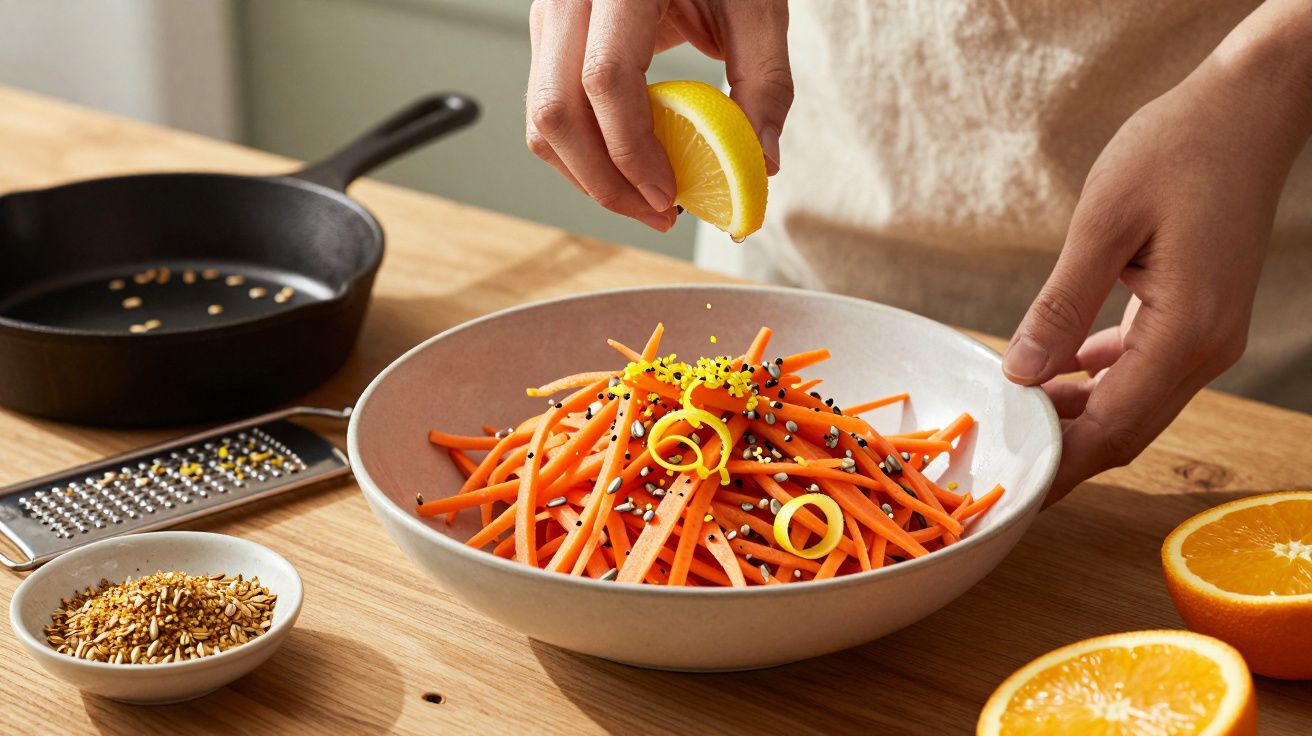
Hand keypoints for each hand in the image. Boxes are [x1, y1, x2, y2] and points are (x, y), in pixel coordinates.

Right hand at [526, 0, 791, 230]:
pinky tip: (629, 170)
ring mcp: (551, 13)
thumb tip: (760, 163)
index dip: (631, 150)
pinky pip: (549, 108)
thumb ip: (765, 82)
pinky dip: (585, 152)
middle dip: (605, 181)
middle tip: (659, 215)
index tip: (671, 195)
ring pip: (540, 118)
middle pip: (555, 109)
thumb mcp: (757, 7)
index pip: (604, 78)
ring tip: (647, 202)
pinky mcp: (551, 34)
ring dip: (589, 176)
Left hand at [1003, 16, 1311, 502]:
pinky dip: (1100, 378)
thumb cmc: (1177, 150)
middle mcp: (1205, 347)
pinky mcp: (1199, 313)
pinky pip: (1144, 367)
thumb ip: (1062, 305)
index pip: (1113, 430)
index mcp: (1186, 334)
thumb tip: (1022, 372)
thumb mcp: (1103, 224)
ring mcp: (1208, 333)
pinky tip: (1059, 368)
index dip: (1061, 465)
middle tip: (1004, 458)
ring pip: (1134, 402)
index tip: (1015, 489)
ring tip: (1020, 412)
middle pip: (1127, 429)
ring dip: (1080, 414)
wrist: (1247, 107)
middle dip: (1066, 451)